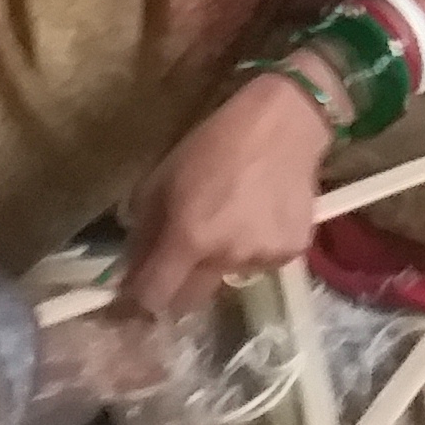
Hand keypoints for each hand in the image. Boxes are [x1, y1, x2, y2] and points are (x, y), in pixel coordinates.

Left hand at [121, 71, 333, 316]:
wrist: (284, 123)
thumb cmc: (215, 143)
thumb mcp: (162, 180)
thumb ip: (144, 231)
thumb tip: (131, 270)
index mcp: (189, 237)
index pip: (154, 298)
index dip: (139, 301)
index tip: (135, 293)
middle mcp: (226, 258)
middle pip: (191, 301)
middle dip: (179, 285)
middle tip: (183, 253)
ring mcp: (264, 258)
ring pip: (228, 278)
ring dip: (221, 261)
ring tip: (232, 220)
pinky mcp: (293, 251)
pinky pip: (262, 262)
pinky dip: (255, 248)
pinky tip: (261, 215)